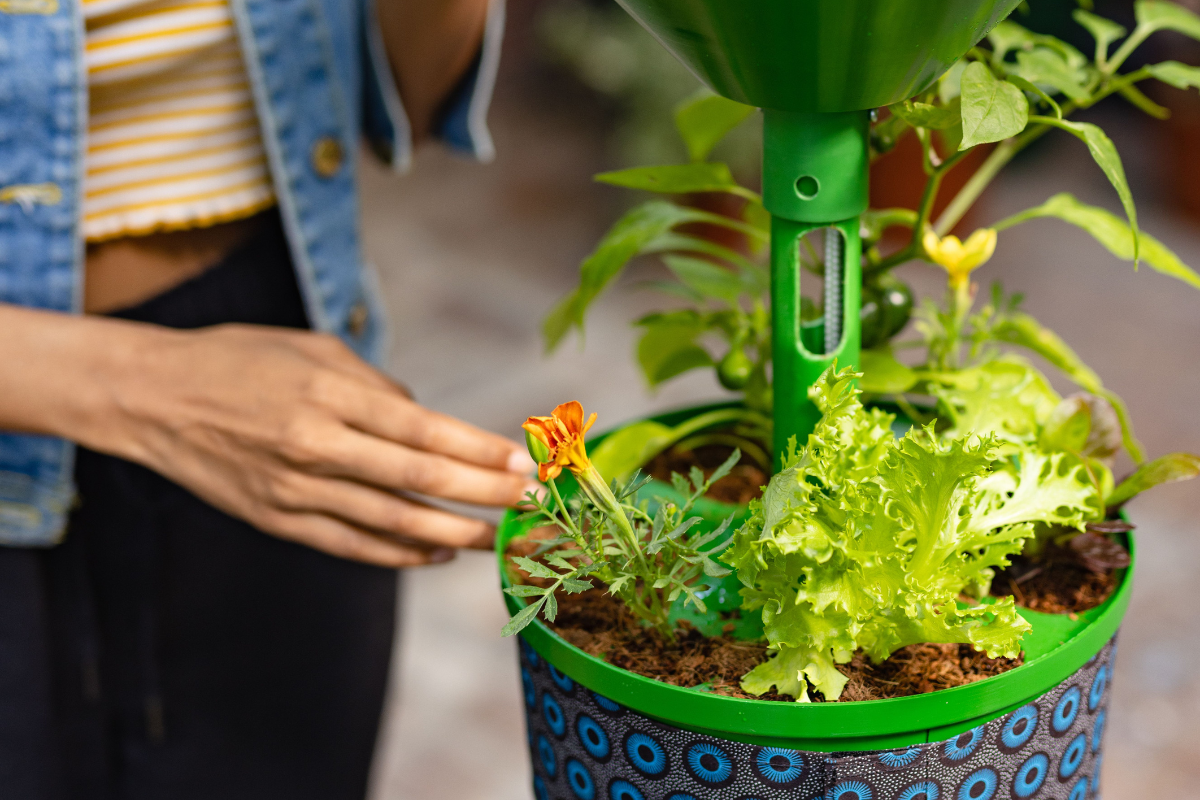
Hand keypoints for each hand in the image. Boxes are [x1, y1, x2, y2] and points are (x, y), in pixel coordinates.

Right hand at [82, 323, 537, 566]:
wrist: (152, 397)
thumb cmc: (240, 358)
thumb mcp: (314, 347)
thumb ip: (377, 386)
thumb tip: (427, 422)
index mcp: (330, 394)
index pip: (425, 431)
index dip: (481, 451)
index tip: (525, 463)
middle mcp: (316, 444)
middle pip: (420, 480)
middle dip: (485, 495)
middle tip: (531, 503)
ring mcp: (295, 488)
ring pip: (391, 522)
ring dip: (453, 532)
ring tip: (497, 538)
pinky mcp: (277, 518)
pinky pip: (350, 545)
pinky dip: (398, 552)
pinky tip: (435, 552)